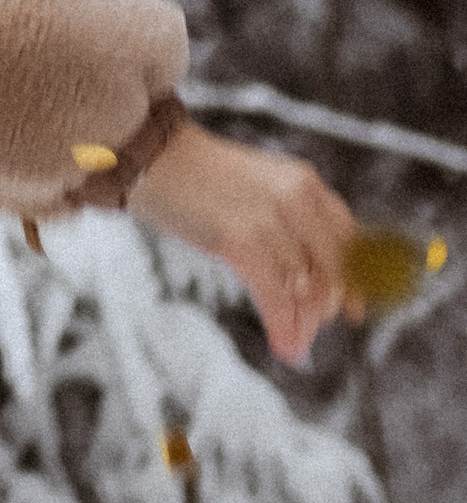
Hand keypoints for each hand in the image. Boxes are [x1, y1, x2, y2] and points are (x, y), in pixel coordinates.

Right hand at [128, 121, 368, 364]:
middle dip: (324, 307)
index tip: (353, 309)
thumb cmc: (192, 172)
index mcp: (302, 180)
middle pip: (331, 268)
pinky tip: (284, 346)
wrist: (148, 155)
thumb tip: (303, 272)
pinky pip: (277, 296)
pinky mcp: (243, 239)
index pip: (347, 237)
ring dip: (303, 324)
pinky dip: (284, 326)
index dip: (354, 278)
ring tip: (296, 347)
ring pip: (305, 287)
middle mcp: (296, 198)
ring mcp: (271, 218)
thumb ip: (286, 216)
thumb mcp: (255, 184)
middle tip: (311, 331)